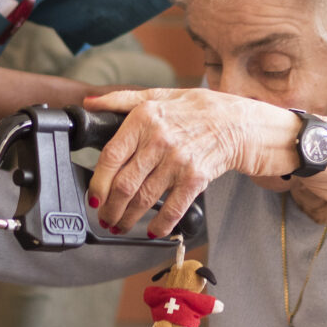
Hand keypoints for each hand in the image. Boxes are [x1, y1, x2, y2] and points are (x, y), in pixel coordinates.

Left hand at [83, 87, 293, 237]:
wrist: (236, 122)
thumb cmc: (196, 109)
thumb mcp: (159, 95)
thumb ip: (121, 100)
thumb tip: (89, 104)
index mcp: (144, 119)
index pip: (110, 156)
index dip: (97, 182)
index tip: (93, 196)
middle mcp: (159, 140)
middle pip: (124, 184)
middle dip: (109, 208)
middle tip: (105, 217)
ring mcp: (178, 161)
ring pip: (144, 200)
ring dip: (128, 218)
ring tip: (120, 225)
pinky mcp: (195, 178)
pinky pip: (172, 208)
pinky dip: (160, 225)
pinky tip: (152, 231)